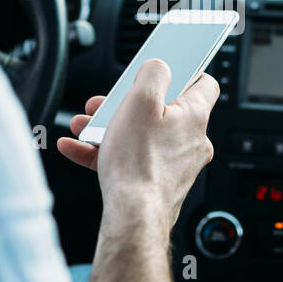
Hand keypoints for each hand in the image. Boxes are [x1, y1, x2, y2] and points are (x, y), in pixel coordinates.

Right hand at [58, 60, 218, 235]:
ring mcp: (175, 165)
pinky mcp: (158, 183)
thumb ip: (153, 74)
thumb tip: (159, 67)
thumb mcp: (141, 99)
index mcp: (194, 116)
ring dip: (111, 128)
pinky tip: (78, 149)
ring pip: (142, 136)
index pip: (204, 84)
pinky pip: (131, 160)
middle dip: (128, 104)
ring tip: (86, 127)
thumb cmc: (139, 161)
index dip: (185, 71)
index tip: (167, 69)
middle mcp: (191, 141)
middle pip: (162, 111)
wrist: (132, 214)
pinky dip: (106, 153)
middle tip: (107, 103)